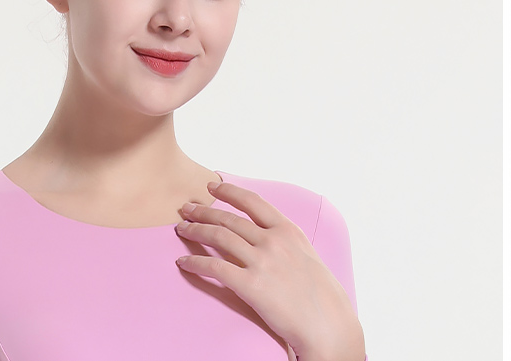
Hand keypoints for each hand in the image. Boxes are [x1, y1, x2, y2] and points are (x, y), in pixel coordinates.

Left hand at [175, 181, 364, 360]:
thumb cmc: (322, 296)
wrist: (329, 325)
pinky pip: (214, 267)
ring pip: (218, 236)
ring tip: (182, 229)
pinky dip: (195, 262)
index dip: (229, 191)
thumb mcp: (306, 255)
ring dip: (195, 230)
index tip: (212, 186)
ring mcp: (261, 262)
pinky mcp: (250, 285)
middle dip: (203, 211)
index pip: (252, 201)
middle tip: (186, 208)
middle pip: (229, 218)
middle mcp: (273, 241)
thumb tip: (266, 235)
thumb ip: (285, 242)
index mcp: (288, 231)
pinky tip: (184, 262)